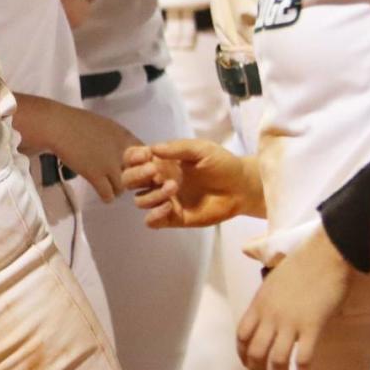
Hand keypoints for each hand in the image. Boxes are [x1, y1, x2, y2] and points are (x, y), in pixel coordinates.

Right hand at [53, 104, 141, 203]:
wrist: (58, 126)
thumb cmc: (79, 122)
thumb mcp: (106, 126)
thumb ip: (120, 140)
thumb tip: (131, 152)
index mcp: (125, 136)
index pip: (148, 156)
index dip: (144, 165)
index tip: (137, 169)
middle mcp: (122, 151)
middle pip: (140, 175)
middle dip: (134, 181)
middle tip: (124, 181)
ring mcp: (109, 164)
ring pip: (123, 188)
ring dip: (117, 189)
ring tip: (108, 185)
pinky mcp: (95, 175)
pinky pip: (109, 195)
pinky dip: (106, 197)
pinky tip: (101, 192)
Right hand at [121, 139, 262, 227]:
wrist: (241, 187)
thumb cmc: (220, 163)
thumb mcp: (200, 149)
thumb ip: (176, 148)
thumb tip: (152, 148)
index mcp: (160, 161)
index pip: (131, 158)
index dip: (132, 157)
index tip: (146, 156)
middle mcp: (158, 180)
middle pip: (128, 180)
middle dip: (136, 176)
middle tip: (154, 173)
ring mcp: (165, 200)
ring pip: (139, 200)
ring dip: (151, 194)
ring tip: (174, 188)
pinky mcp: (175, 218)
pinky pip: (152, 221)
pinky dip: (154, 215)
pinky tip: (170, 207)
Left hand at [237, 228, 352, 369]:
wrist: (321, 257)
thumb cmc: (299, 266)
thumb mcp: (272, 282)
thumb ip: (267, 302)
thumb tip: (268, 316)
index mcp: (259, 303)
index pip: (242, 334)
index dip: (242, 353)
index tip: (247, 366)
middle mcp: (270, 315)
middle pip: (256, 351)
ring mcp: (290, 322)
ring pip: (276, 359)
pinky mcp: (311, 327)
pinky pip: (302, 357)